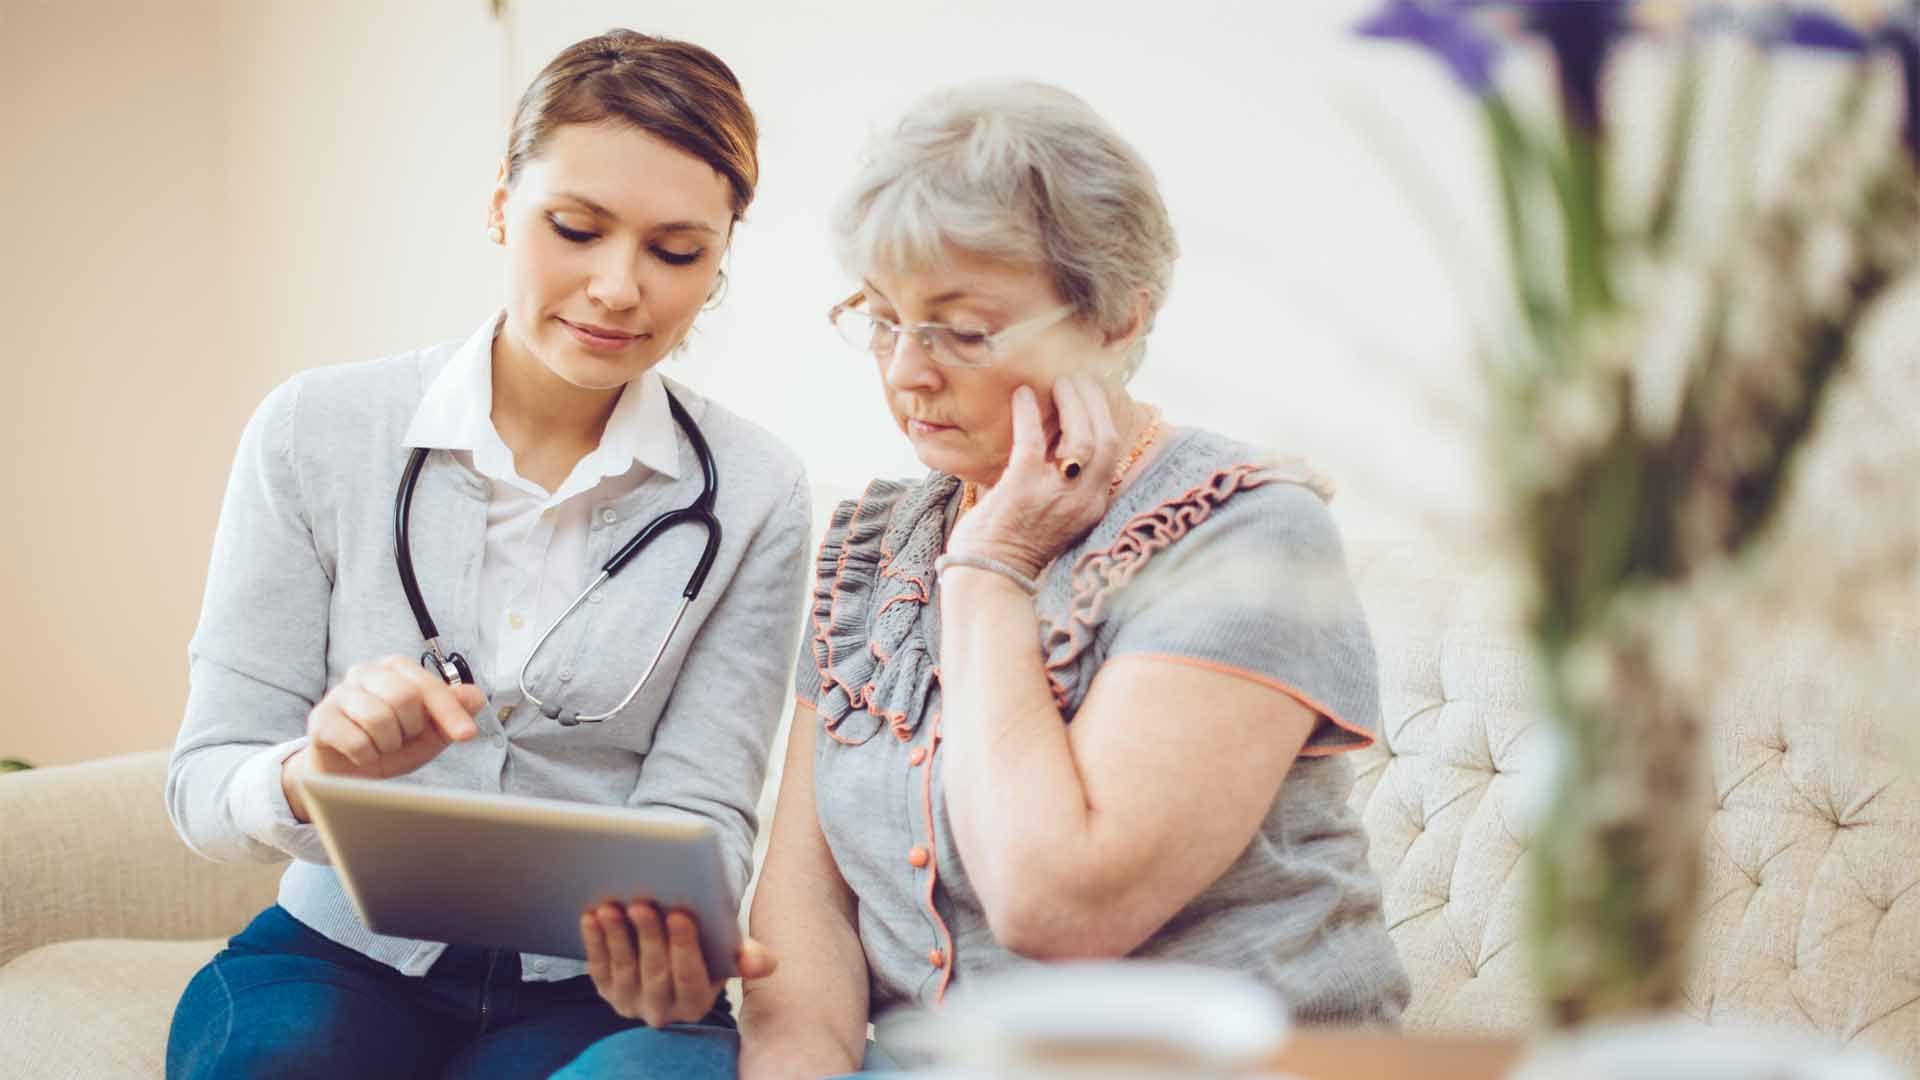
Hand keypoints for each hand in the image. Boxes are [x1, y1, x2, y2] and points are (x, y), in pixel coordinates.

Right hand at [282, 655, 483, 820]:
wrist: (349, 773)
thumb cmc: (392, 744)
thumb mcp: (431, 731)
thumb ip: (454, 711)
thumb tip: (473, 696)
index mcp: (396, 669)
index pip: (429, 685)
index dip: (450, 712)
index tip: (467, 735)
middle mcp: (365, 672)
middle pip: (403, 696)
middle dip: (411, 728)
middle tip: (403, 738)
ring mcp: (339, 694)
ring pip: (378, 718)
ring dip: (388, 743)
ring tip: (382, 746)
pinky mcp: (320, 720)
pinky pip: (355, 741)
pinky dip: (368, 755)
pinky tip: (364, 755)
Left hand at [581, 901, 777, 1027]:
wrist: (672, 959)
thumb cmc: (706, 950)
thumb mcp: (728, 954)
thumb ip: (746, 957)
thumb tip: (765, 964)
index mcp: (696, 1003)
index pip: (690, 977)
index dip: (684, 946)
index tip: (680, 914)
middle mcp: (661, 1010)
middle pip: (654, 971)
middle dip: (648, 936)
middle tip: (642, 903)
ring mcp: (630, 1003)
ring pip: (623, 968)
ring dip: (617, 936)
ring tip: (613, 906)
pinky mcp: (606, 991)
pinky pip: (598, 967)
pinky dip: (594, 941)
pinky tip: (592, 916)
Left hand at [948, 374, 1131, 578]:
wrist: (989, 579)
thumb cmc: (1014, 545)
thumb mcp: (1057, 514)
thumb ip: (1065, 481)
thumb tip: (1058, 436)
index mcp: (1094, 506)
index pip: (1113, 452)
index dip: (1105, 416)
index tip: (1094, 394)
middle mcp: (1083, 501)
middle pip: (1106, 438)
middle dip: (1095, 402)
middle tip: (1078, 379)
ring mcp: (1056, 494)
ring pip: (1082, 437)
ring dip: (1072, 404)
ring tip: (1058, 383)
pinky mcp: (1023, 487)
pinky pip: (1033, 440)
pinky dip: (1028, 413)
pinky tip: (1021, 395)